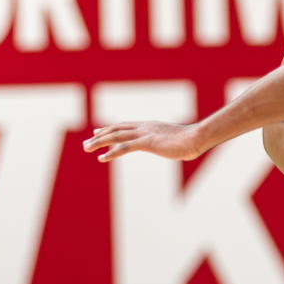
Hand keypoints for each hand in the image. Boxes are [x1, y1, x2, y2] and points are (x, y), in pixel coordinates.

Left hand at [84, 121, 206, 160]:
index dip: (110, 128)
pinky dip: (111, 152)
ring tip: (86, 148)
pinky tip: (101, 157)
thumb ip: (172, 144)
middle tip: (86, 143)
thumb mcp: (177, 142)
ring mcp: (145, 134)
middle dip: (100, 136)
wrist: (197, 138)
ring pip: (116, 136)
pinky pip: (124, 147)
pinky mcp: (147, 142)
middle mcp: (144, 127)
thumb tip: (179, 150)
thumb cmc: (191, 141)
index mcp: (150, 126)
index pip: (125, 125)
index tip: (98, 131)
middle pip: (116, 129)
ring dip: (99, 142)